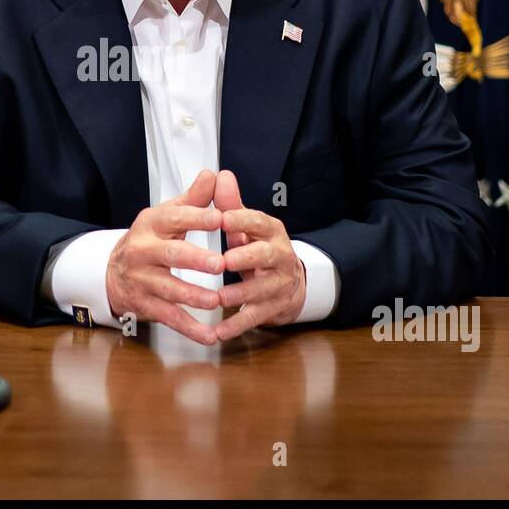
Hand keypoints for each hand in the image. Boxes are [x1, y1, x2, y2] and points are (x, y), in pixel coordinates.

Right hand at [106, 169, 225, 344]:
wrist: (111, 272)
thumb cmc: (149, 240)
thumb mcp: (167, 215)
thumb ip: (193, 199)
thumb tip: (214, 175)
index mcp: (152, 224)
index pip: (175, 218)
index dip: (197, 218)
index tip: (220, 218)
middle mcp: (143, 251)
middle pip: (170, 255)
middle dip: (195, 260)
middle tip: (220, 264)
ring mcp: (142, 280)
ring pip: (169, 289)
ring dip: (194, 297)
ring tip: (217, 301)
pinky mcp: (145, 304)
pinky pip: (169, 317)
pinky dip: (189, 328)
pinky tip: (209, 335)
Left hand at [213, 169, 306, 340]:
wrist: (290, 283)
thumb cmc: (258, 249)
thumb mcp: (246, 226)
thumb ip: (231, 204)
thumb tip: (219, 175)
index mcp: (270, 231)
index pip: (258, 221)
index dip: (241, 219)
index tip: (220, 218)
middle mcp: (279, 255)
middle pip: (266, 255)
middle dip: (246, 257)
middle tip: (224, 260)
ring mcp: (279, 283)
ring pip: (262, 289)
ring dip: (240, 294)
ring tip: (218, 298)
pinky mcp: (274, 307)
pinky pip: (255, 316)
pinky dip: (237, 325)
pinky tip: (218, 332)